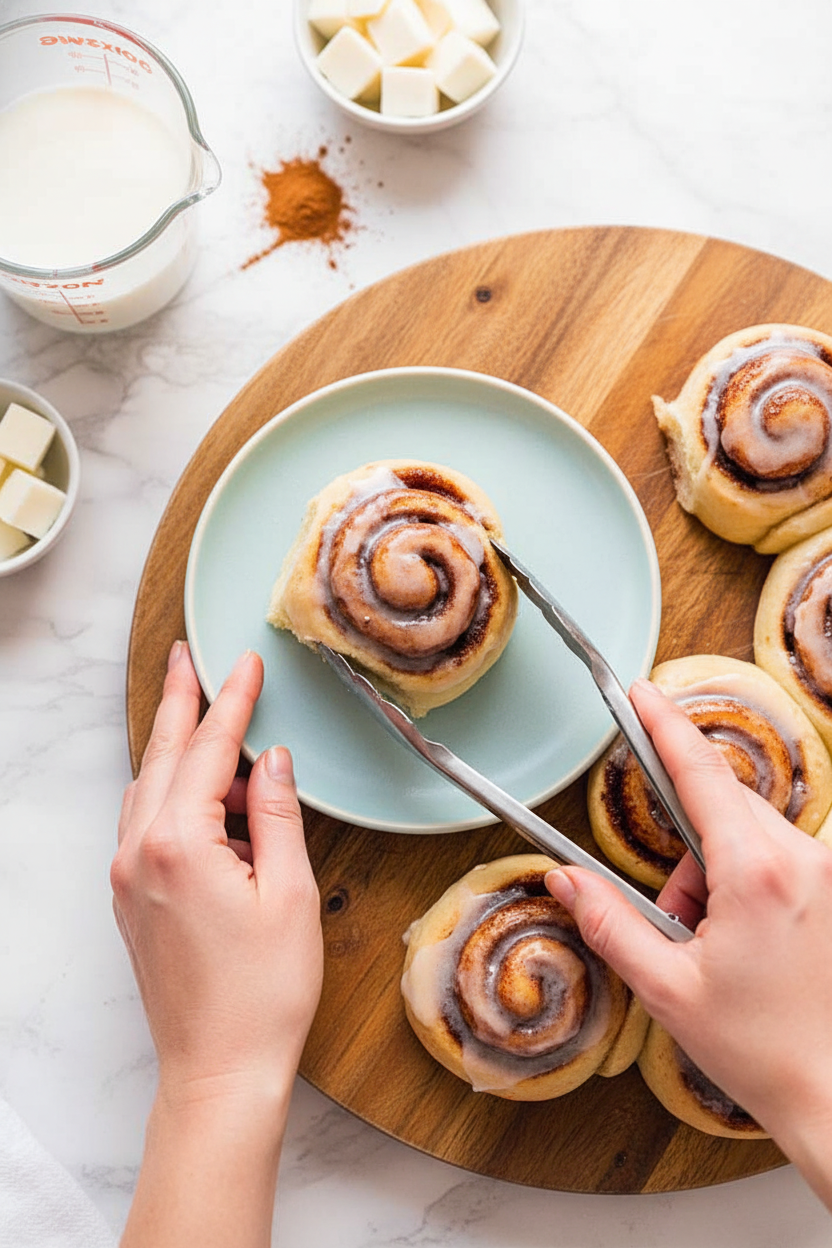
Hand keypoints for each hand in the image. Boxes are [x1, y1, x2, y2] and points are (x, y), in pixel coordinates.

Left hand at [112, 642, 322, 1246]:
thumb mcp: (290, 893)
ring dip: (176, 750)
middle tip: (187, 657)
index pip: (207, 750)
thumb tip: (271, 760)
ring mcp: (128, 878)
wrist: (219, 1070)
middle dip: (178, 703)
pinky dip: (172, 795)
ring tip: (208, 719)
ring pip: (148, 789)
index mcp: (179, 844)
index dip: (231, 702)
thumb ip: (276, 815)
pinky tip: (205, 796)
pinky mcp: (132, 901)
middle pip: (160, 757)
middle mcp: (139, 853)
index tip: (245, 665)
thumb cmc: (262, 993)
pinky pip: (145, 824)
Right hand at [546, 678, 831, 1207]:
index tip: (641, 693)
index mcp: (755, 873)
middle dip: (688, 851)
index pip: (700, 775)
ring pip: (750, 835)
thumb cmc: (762, 1050)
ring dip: (719, 871)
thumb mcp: (667, 989)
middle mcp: (802, 860)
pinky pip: (780, 857)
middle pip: (722, 810)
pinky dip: (750, 882)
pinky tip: (752, 941)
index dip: (664, 727)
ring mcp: (826, 874)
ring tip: (720, 945)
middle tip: (680, 920)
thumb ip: (610, 924)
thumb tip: (565, 880)